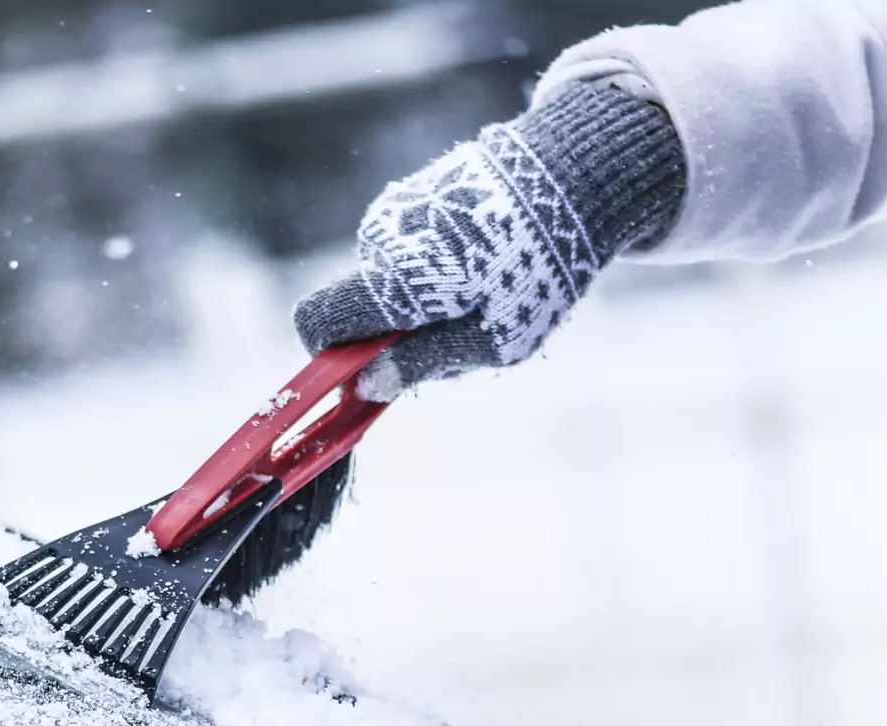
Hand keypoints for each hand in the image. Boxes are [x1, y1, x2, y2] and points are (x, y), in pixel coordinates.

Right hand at [294, 81, 685, 401]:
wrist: (571, 178)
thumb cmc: (536, 272)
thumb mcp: (491, 340)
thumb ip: (422, 363)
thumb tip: (366, 386)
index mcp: (392, 281)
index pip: (316, 322)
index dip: (329, 355)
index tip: (366, 371)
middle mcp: (379, 240)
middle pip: (359, 306)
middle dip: (394, 331)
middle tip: (461, 331)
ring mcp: (394, 210)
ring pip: (386, 278)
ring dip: (422, 297)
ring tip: (485, 287)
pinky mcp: (414, 193)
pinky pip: (407, 248)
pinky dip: (435, 264)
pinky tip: (484, 257)